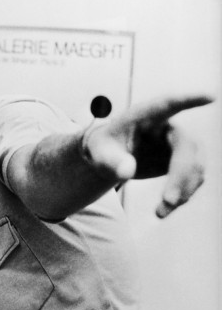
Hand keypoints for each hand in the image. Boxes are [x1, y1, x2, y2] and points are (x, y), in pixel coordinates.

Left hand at [82, 94, 213, 217]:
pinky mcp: (184, 159)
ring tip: (159, 213)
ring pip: (196, 164)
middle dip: (181, 174)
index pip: (168, 103)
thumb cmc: (103, 148)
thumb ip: (110, 161)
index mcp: (144, 116)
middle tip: (168, 201)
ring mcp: (179, 141)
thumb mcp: (99, 153)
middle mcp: (167, 125)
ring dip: (183, 190)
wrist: (109, 156)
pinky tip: (165, 208)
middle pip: (185, 145)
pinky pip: (194, 176)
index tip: (210, 96)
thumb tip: (127, 171)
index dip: (189, 99)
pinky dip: (183, 194)